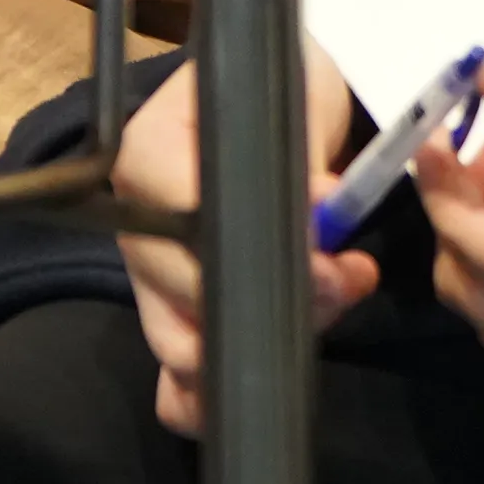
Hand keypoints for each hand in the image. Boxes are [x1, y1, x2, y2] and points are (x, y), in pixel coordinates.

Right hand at [121, 40, 386, 436]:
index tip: (330, 259)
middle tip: (349, 280)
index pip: (176, 214)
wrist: (285, 101)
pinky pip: (174, 380)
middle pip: (179, 292)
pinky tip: (267, 383)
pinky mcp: (172, 315)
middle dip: (275, 301)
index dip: (254, 246)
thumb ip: (305, 158)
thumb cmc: (287, 87)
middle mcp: (134, 219)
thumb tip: (323, 212)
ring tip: (332, 306)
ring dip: (265, 343)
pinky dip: (214, 396)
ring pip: (180, 344)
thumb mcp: (300, 99)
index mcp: (148, 152)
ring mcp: (149, 275)